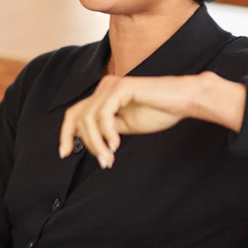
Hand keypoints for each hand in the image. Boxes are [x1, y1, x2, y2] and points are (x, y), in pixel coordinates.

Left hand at [58, 74, 202, 167]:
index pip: (75, 113)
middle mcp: (104, 86)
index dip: (65, 134)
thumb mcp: (124, 126)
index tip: (65, 154)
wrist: (183, 100)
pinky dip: (107, 133)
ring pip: (89, 119)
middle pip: (79, 118)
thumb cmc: (158, 111)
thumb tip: (86, 141)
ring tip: (109, 158)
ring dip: (97, 143)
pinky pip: (104, 114)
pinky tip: (116, 144)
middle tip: (104, 162)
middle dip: (89, 144)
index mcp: (103, 95)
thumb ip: (105, 130)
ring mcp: (112, 85)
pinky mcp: (122, 87)